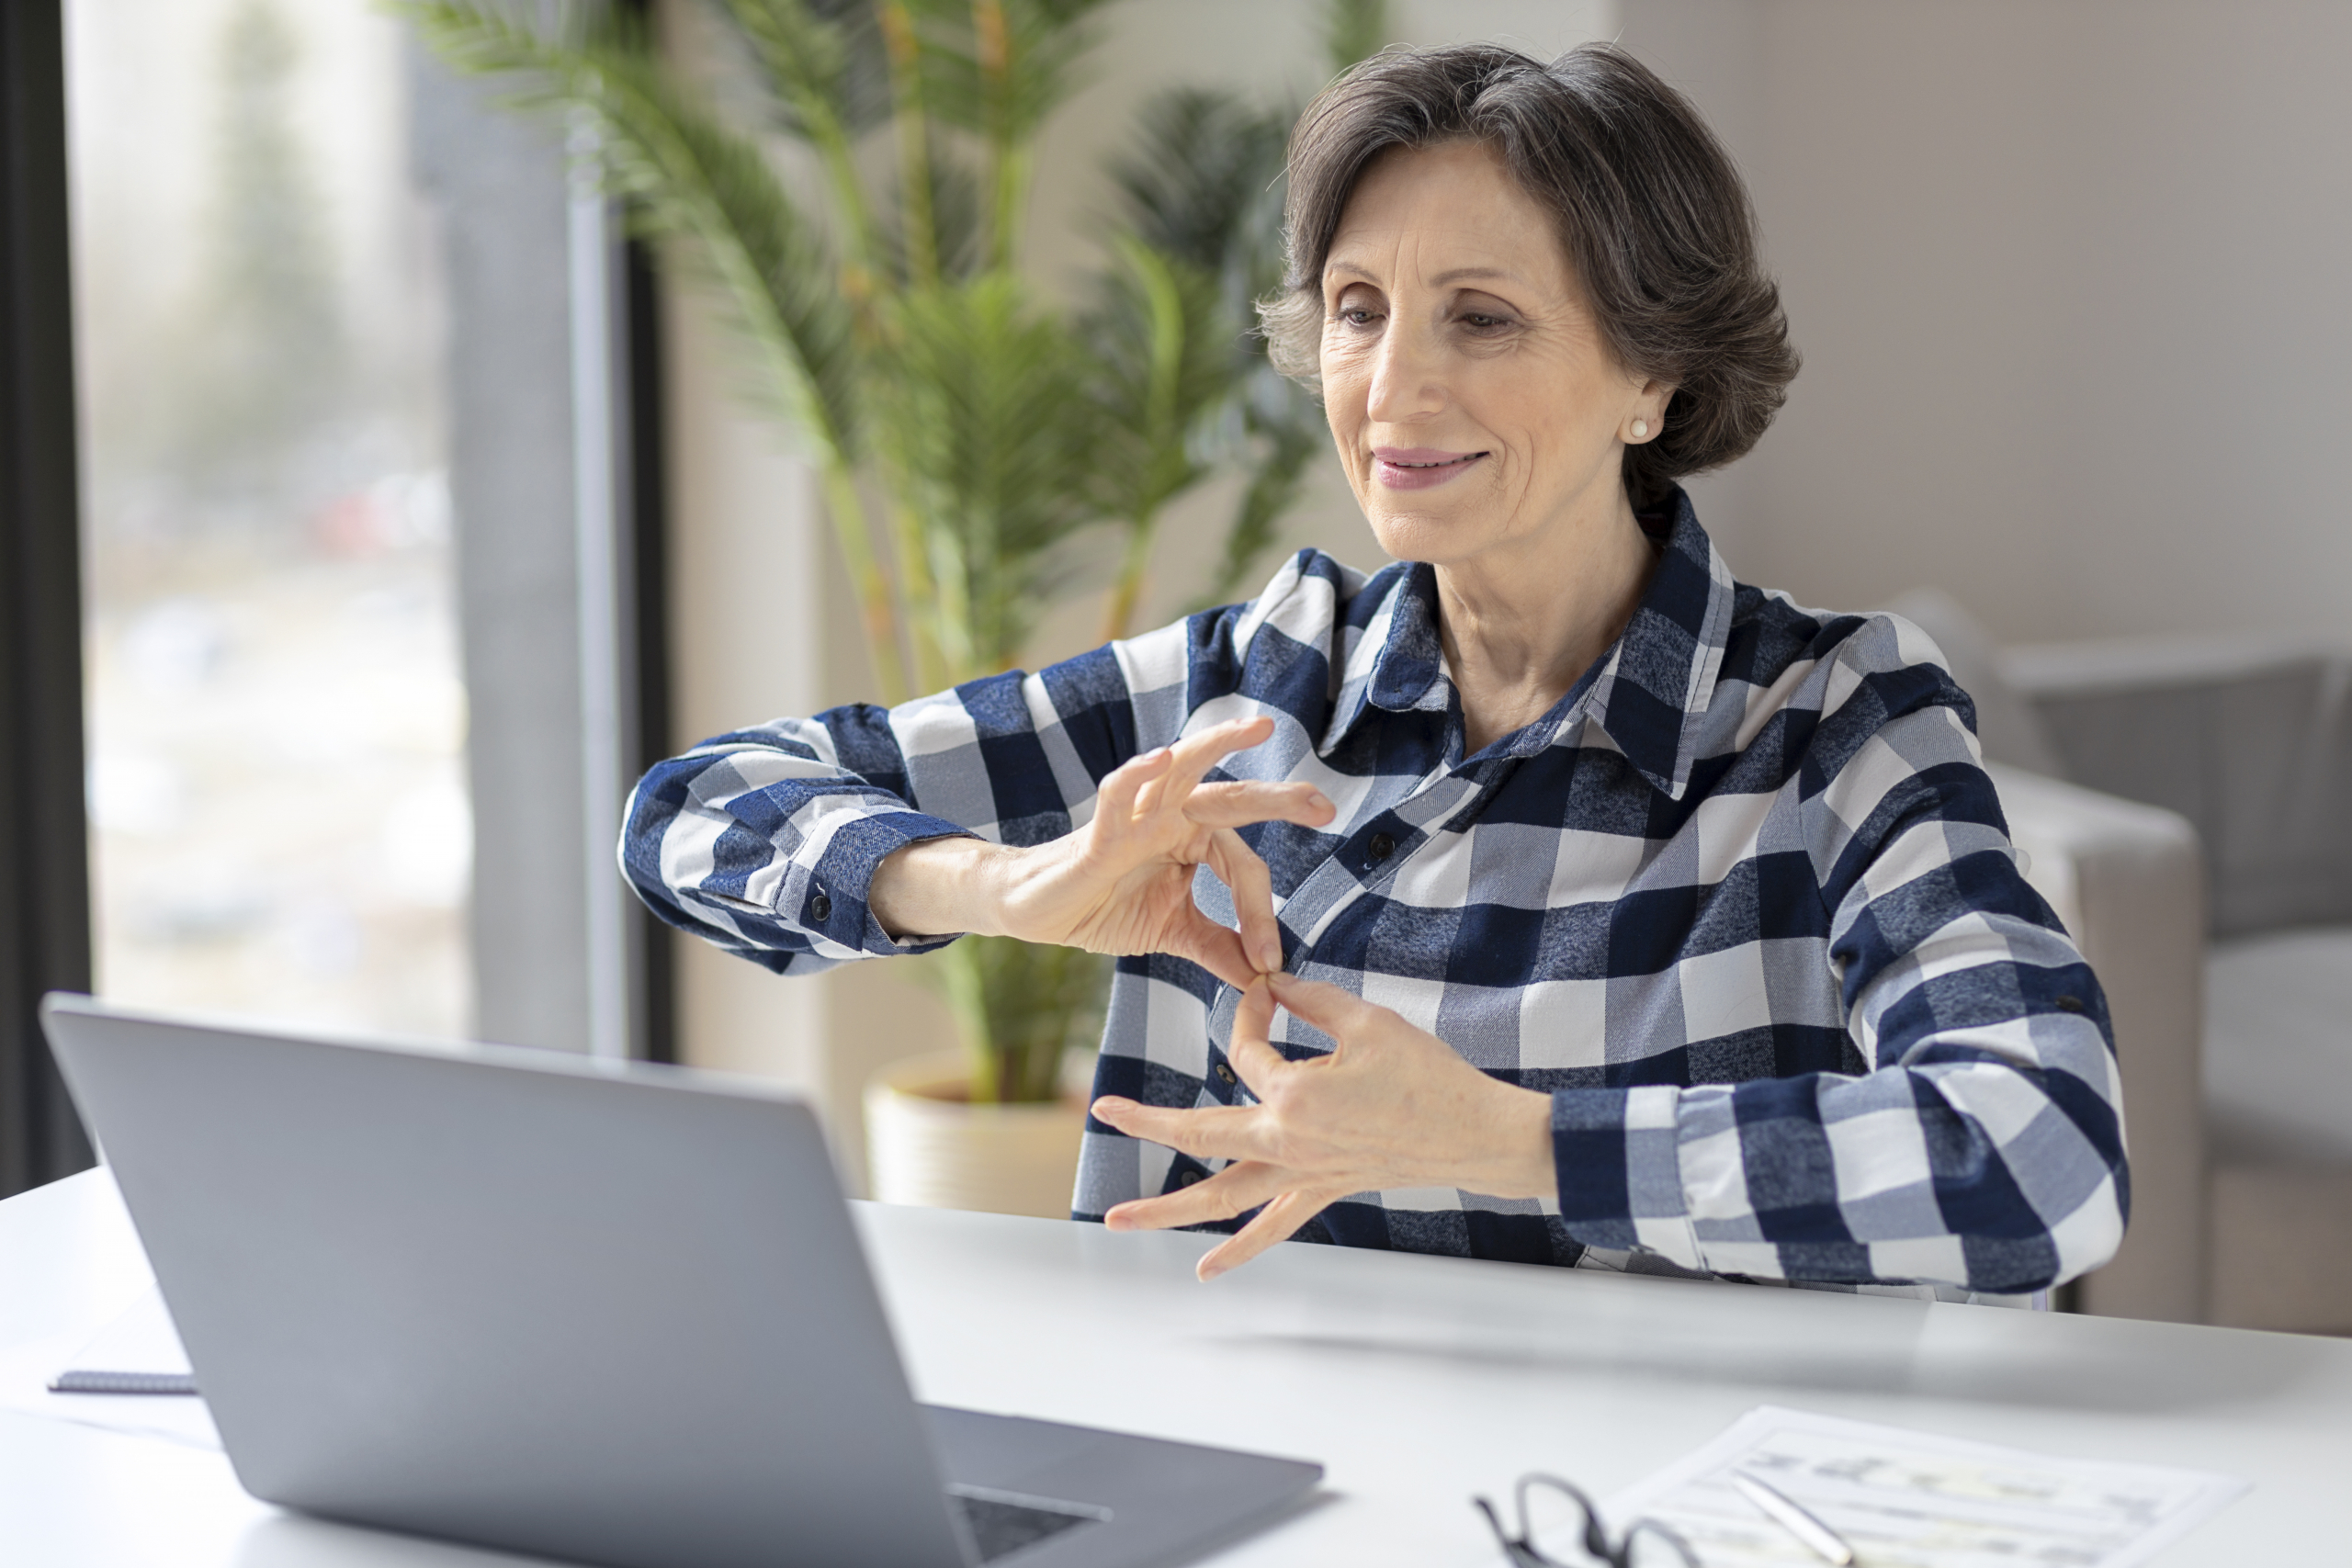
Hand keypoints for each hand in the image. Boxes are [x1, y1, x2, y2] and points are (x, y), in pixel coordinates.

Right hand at [868, 715, 1334, 987]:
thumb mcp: (1174, 933)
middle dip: (1279, 799)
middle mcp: (1172, 818)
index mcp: (1195, 840)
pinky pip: (1119, 793)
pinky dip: (1139, 772)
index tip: (1269, 961)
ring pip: (1183, 771)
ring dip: (1217, 745)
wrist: (1038, 912)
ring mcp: (1136, 818)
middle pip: (1233, 800)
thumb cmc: (1105, 907)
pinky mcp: (1098, 831)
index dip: (1261, 915)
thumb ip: (1219, 948)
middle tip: (1324, 807)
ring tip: (1255, 727)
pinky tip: (1163, 756)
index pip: (1244, 867)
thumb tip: (1266, 980)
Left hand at [1091, 973, 1555, 1278]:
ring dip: (1163, 1210)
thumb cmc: (1427, 1075)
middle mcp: (1286, 1141)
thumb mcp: (1367, 1021)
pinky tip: (1204, 1270)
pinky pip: (1271, 1228)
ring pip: (1219, 1197)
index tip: (1269, 986)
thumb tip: (1274, 981)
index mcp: (1294, 1093)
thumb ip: (1311, 999)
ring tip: (1113, 1221)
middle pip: (1200, 1132)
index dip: (1253, 1009)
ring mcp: (1300, 1175)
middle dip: (1147, 1123)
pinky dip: (1237, 1250)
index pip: (1249, 1047)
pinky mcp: (1321, 1193)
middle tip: (1103, 1111)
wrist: (1473, 1134)